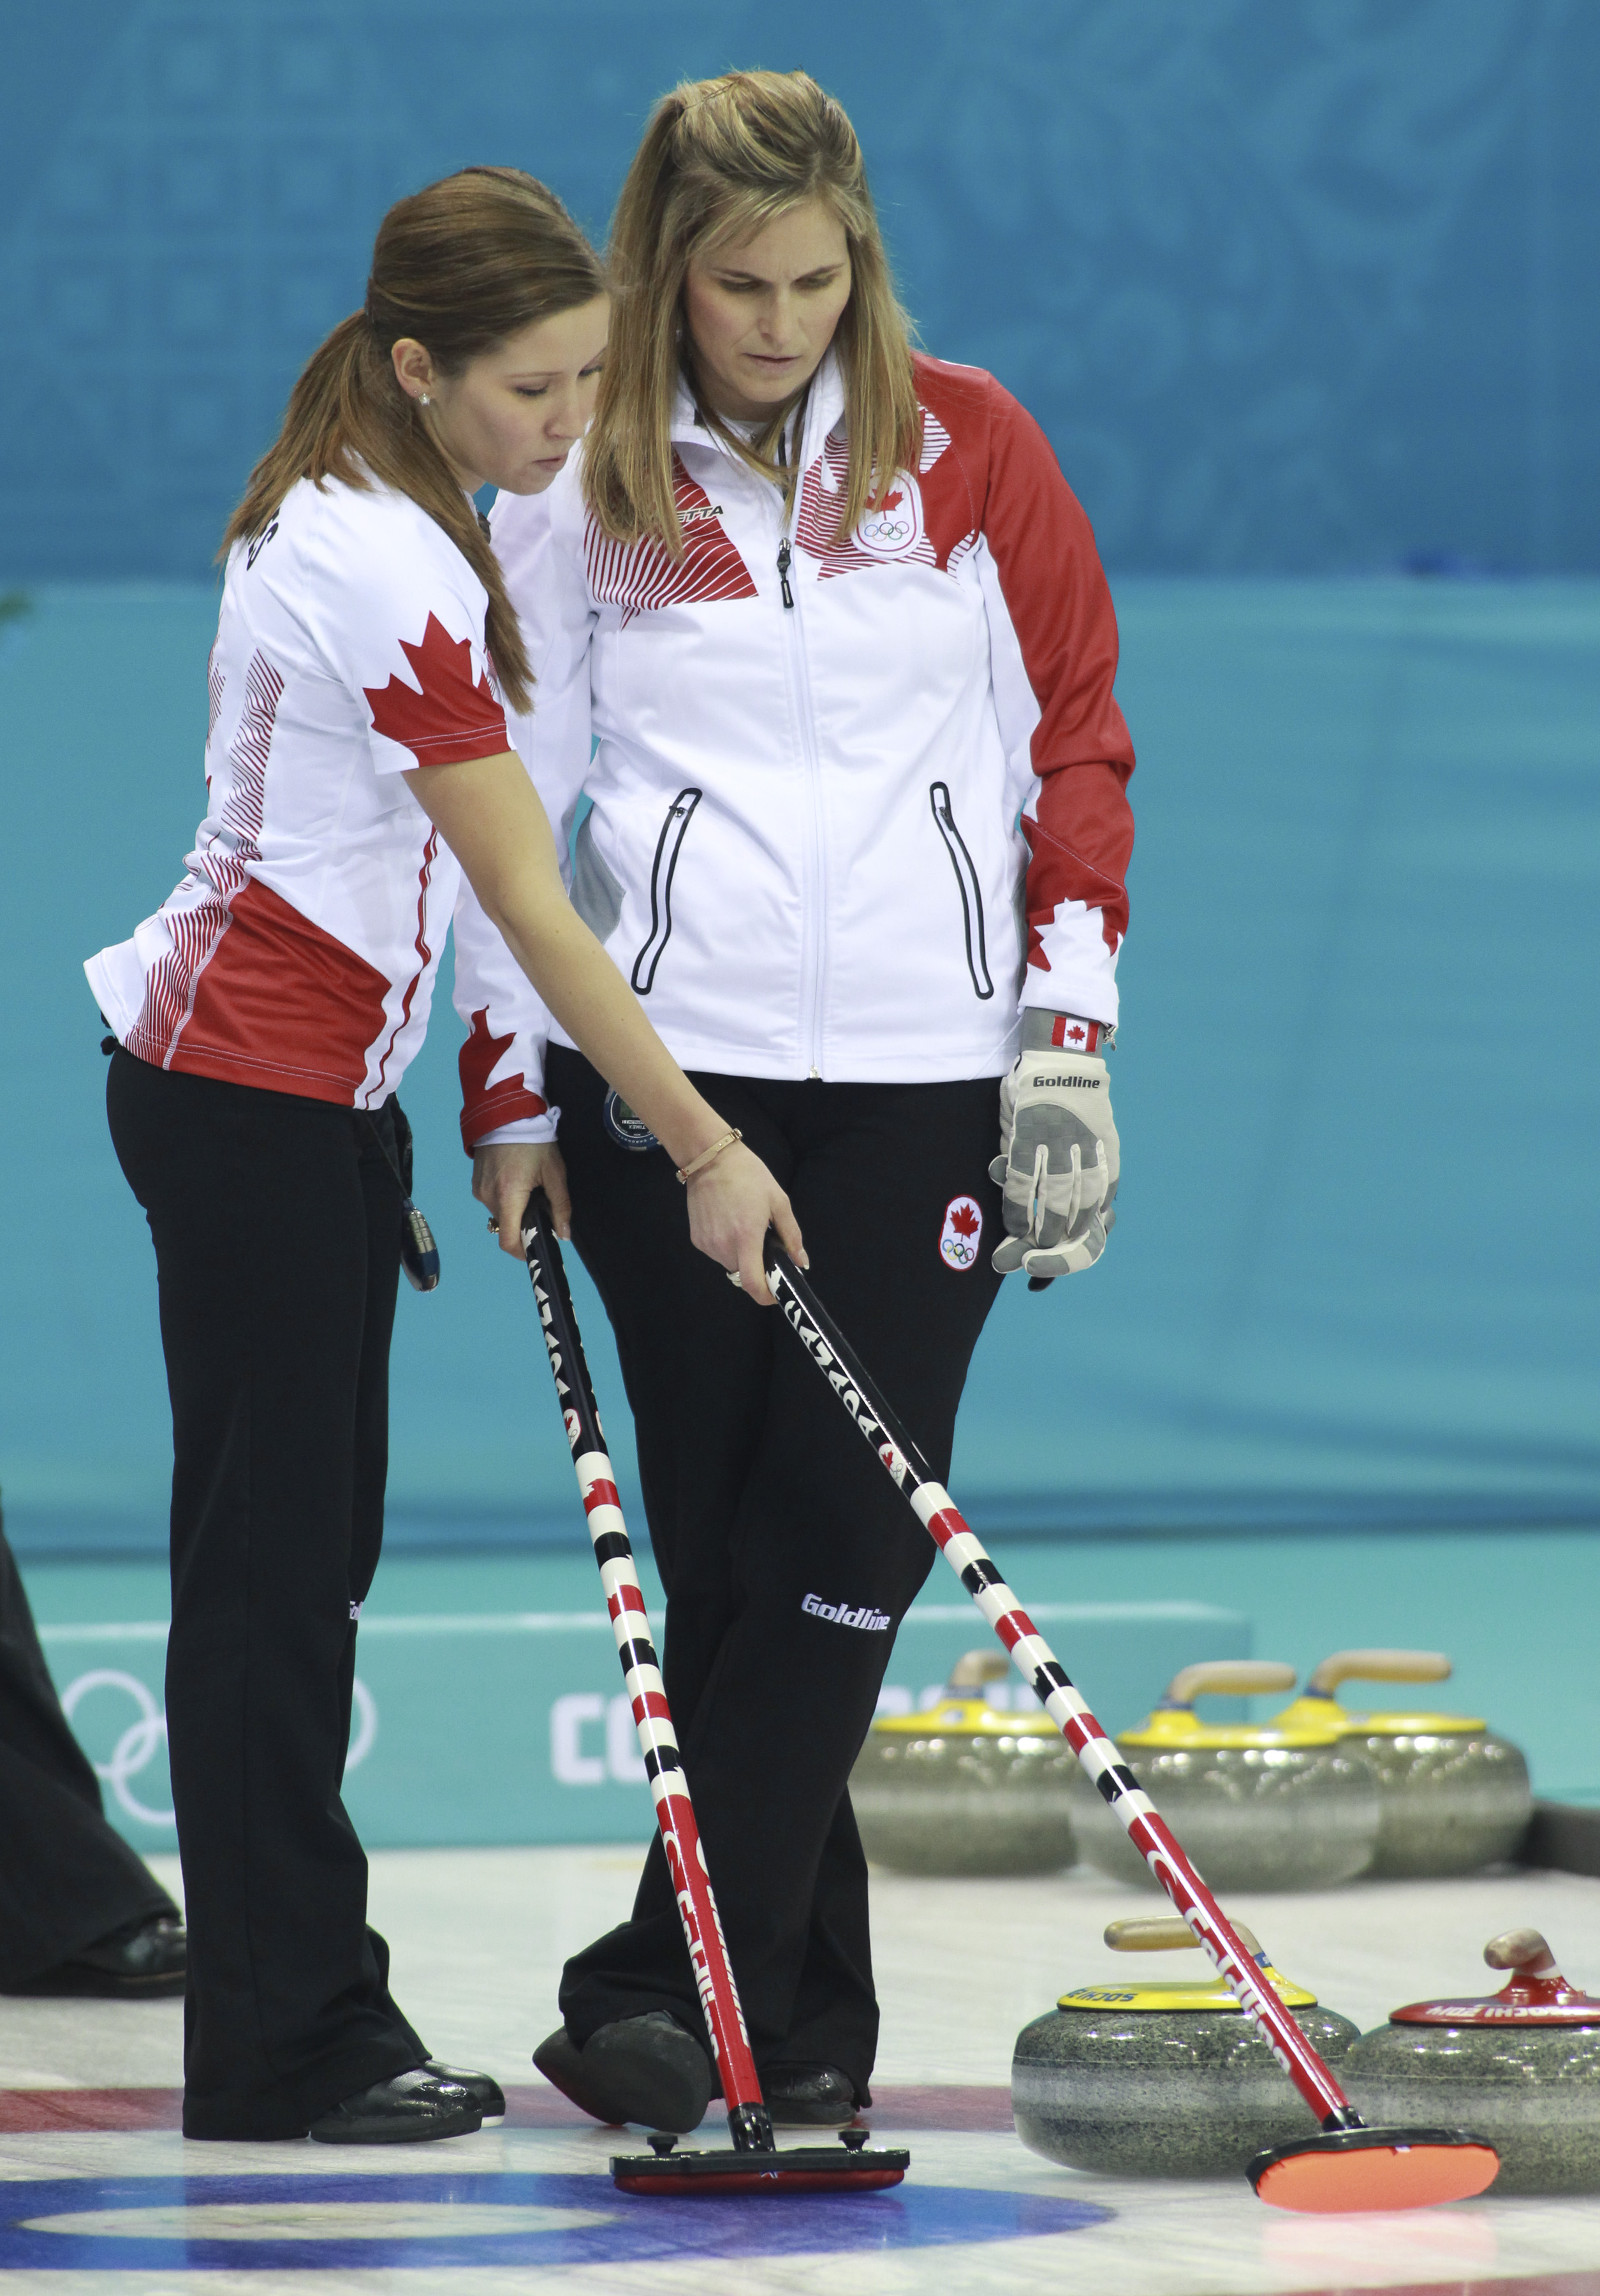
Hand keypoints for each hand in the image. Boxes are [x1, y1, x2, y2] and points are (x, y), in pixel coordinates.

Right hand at [473, 1140, 570, 1258]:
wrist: (507, 1112)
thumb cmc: (534, 1141)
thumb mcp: (554, 1172)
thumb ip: (560, 1206)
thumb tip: (564, 1234)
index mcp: (508, 1198)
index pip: (508, 1240)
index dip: (522, 1251)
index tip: (535, 1249)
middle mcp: (487, 1197)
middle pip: (506, 1224)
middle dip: (523, 1222)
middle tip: (540, 1206)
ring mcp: (478, 1188)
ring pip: (498, 1211)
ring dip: (513, 1207)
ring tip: (528, 1186)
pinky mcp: (475, 1180)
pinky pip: (490, 1198)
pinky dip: (504, 1196)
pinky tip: (515, 1178)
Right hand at [684, 1142, 805, 1304]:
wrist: (710, 1158)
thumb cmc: (749, 1176)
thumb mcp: (778, 1201)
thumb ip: (791, 1235)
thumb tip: (801, 1262)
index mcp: (746, 1237)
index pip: (753, 1284)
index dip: (766, 1296)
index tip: (775, 1293)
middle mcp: (723, 1245)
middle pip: (744, 1274)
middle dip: (757, 1267)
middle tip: (764, 1245)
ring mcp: (707, 1244)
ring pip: (730, 1264)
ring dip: (742, 1255)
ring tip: (745, 1227)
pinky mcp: (697, 1239)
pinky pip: (717, 1253)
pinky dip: (727, 1246)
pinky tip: (729, 1222)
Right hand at [990, 1043, 1118, 1278]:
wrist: (1061, 1054)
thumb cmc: (1074, 1098)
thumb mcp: (1095, 1133)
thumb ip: (1090, 1169)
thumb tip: (1089, 1211)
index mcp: (1108, 1156)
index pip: (1102, 1209)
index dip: (1084, 1243)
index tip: (1065, 1257)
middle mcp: (1088, 1153)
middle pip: (1081, 1213)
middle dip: (1062, 1244)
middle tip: (1041, 1260)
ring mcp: (1058, 1145)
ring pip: (1053, 1203)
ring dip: (1041, 1231)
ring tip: (1028, 1248)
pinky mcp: (1029, 1135)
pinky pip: (1020, 1183)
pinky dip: (1015, 1209)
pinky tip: (1011, 1226)